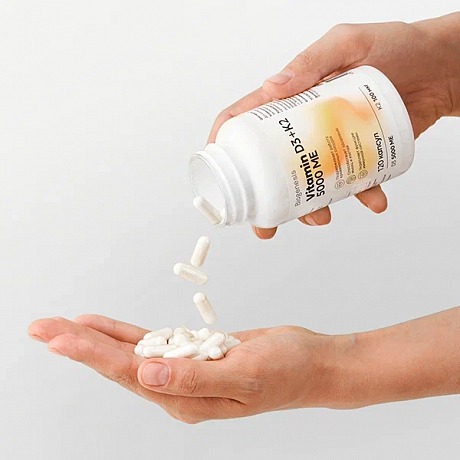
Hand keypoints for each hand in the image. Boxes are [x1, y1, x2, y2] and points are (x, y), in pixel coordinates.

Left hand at [28, 316, 339, 422]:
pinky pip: (152, 343)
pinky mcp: (193, 355)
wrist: (311, 363)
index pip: (128, 374)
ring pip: (130, 353)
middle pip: (119, 365)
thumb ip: (195, 378)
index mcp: (188, 399)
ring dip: (96, 339)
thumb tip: (146, 375)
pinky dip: (125, 333)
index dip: (91, 352)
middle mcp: (179, 390)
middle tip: (41, 328)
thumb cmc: (288, 370)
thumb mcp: (246, 374)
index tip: (58, 335)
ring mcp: (184, 372)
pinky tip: (104, 326)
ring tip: (62, 326)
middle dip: (79, 345)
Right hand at [208, 13, 459, 238]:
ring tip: (322, 217)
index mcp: (291, 97)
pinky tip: (375, 200)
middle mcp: (306, 125)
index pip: (246, 121)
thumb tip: (273, 87)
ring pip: (310, 183)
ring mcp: (331, 143)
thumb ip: (311, 61)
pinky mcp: (359, 155)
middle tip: (267, 225)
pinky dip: (364, 196)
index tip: (220, 176)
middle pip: (272, 166)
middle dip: (265, 200)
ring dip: (311, 207)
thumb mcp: (346, 43)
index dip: (225, 146)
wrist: (440, 68)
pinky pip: (354, 184)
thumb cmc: (395, 46)